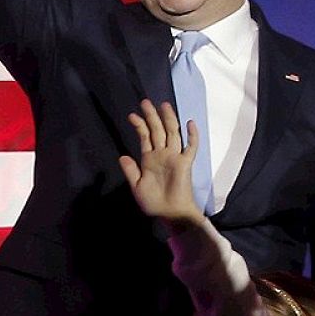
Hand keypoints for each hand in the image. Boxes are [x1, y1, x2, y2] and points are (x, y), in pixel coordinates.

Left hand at [117, 99, 205, 227]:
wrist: (170, 213)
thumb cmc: (154, 202)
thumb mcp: (137, 186)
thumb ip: (131, 171)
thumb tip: (122, 156)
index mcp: (149, 159)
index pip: (145, 137)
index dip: (139, 125)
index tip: (132, 115)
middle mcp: (162, 155)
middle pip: (158, 131)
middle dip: (152, 116)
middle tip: (145, 102)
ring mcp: (174, 157)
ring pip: (172, 134)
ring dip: (168, 119)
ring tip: (163, 105)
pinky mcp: (185, 163)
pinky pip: (190, 147)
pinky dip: (192, 135)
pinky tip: (190, 123)